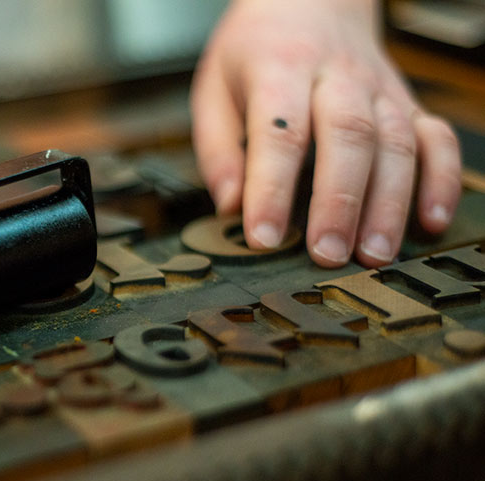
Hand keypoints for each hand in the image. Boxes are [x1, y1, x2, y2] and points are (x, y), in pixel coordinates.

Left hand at [190, 0, 461, 267]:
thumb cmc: (257, 51)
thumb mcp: (214, 88)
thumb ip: (218, 149)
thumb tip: (230, 207)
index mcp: (279, 69)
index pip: (279, 134)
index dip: (271, 189)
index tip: (262, 237)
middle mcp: (336, 77)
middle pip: (348, 136)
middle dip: (340, 201)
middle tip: (327, 255)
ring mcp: (379, 88)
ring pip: (396, 142)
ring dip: (389, 203)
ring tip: (374, 255)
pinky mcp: (407, 103)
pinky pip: (436, 139)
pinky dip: (440, 181)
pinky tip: (429, 223)